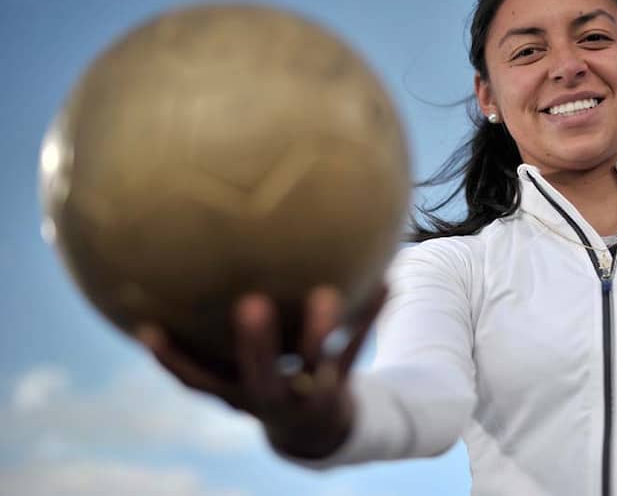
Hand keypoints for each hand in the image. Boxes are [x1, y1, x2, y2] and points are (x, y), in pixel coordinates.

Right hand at [136, 285, 386, 458]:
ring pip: (316, 364)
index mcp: (237, 393)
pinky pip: (356, 349)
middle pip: (259, 376)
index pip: (197, 381)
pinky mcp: (341, 386)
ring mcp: (309, 396)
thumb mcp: (241, 370)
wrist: (319, 433)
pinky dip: (369, 316)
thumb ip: (219, 335)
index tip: (147, 328)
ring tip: (328, 292)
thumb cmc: (270, 384)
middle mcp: (270, 398)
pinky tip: (385, 283)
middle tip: (251, 304)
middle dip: (254, 345)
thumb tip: (181, 268)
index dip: (171, 359)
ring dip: (320, 330)